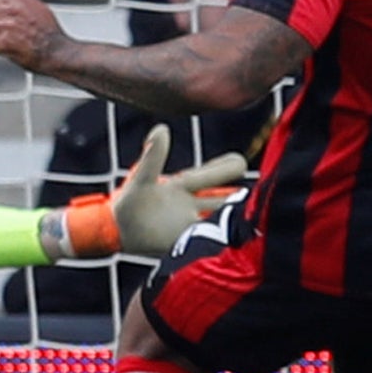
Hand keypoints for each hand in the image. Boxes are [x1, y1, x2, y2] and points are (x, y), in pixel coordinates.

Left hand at [0, 0, 67, 74]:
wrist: (58, 52)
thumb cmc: (52, 35)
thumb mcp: (41, 9)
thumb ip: (25, 4)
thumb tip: (13, 3)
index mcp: (23, 0)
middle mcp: (14, 10)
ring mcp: (9, 26)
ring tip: (1, 41)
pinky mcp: (6, 41)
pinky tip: (2, 50)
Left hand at [107, 124, 247, 256]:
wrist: (118, 231)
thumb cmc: (130, 201)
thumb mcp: (141, 179)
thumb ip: (152, 158)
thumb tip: (162, 128)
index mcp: (189, 183)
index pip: (223, 170)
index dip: (226, 169)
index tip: (215, 173)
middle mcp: (198, 203)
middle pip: (233, 197)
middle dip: (244, 197)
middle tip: (253, 197)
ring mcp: (196, 225)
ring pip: (228, 220)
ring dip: (238, 221)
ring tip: (248, 222)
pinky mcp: (190, 244)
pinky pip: (213, 242)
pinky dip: (223, 241)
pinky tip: (231, 242)